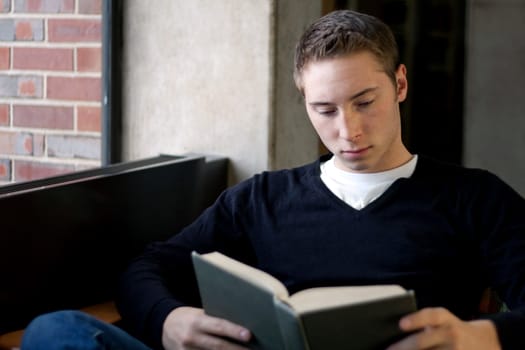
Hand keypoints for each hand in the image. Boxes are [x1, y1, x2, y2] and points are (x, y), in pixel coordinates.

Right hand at [162, 306, 251, 349]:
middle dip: (237, 349)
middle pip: (218, 346)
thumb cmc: (189, 318)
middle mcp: (191, 337)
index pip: (218, 326)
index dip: (234, 331)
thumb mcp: (199, 314)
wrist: (164, 326)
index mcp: (197, 321)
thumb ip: (215, 320)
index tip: (248, 335)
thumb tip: (240, 324)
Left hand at [387, 307, 501, 349]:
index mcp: (445, 318)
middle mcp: (451, 334)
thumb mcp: (443, 321)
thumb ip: (424, 324)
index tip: (401, 324)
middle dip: (401, 348)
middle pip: (421, 342)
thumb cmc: (451, 329)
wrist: (484, 342)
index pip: (431, 316)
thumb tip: (395, 334)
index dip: (416, 319)